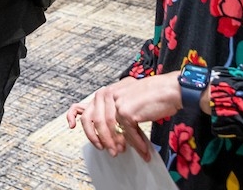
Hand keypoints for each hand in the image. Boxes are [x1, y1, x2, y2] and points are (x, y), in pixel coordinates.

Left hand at [67, 73, 181, 160]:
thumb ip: (115, 111)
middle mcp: (108, 93)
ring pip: (107, 129)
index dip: (76, 119)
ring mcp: (116, 101)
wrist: (170, 90)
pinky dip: (135, 144)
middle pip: (92, 121)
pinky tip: (143, 150)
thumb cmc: (152, 97)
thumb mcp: (128, 100)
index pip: (84, 107)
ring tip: (121, 152)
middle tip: (107, 150)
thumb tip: (109, 135)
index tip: (72, 128)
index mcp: (106, 92)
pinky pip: (127, 133)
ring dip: (115, 144)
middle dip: (97, 138)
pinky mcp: (126, 110)